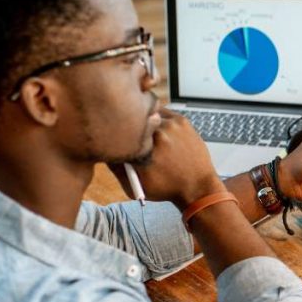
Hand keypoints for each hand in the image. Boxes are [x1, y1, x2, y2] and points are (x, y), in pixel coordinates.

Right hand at [109, 108, 224, 209]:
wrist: (197, 187)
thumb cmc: (166, 188)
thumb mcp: (134, 185)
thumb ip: (116, 167)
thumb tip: (105, 149)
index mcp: (143, 147)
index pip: (120, 132)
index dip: (116, 135)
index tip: (116, 138)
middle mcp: (157, 132)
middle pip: (134, 119)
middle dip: (130, 127)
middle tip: (132, 136)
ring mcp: (171, 124)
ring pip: (148, 114)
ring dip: (145, 122)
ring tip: (149, 137)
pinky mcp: (182, 121)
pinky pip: (163, 114)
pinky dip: (159, 121)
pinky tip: (162, 134)